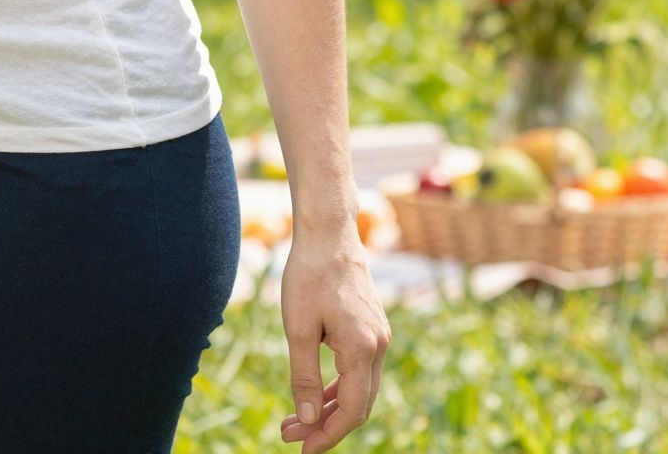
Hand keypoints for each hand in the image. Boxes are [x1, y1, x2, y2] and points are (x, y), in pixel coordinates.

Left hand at [278, 229, 391, 450]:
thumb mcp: (297, 327)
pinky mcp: (371, 329)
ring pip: (358, 389)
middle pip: (357, 404)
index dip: (328, 435)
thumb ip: (302, 376)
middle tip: (289, 435)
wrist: (328, 234)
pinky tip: (313, 395)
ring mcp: (378, 337)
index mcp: (361, 349)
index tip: (303, 450)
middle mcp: (378, 347)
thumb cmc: (308, 276)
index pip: (351, 410)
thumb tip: (306, 419)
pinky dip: (337, 387)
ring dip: (329, 407)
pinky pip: (357, 371)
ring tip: (294, 421)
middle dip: (325, 425)